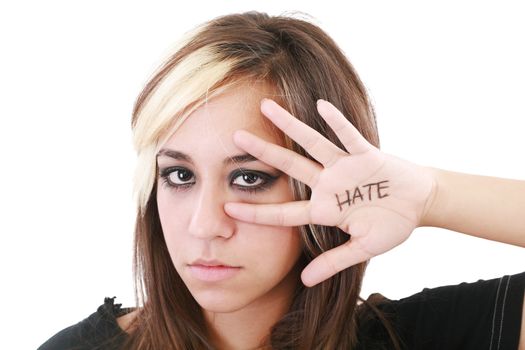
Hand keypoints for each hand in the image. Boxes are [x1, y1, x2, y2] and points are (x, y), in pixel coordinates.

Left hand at [224, 98, 435, 286]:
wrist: (419, 203)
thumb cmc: (390, 225)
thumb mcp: (362, 249)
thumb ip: (334, 261)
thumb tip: (305, 280)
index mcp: (325, 210)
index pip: (284, 212)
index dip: (257, 212)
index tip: (228, 209)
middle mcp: (328, 185)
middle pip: (289, 166)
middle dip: (263, 153)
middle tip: (234, 137)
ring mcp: (345, 168)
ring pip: (312, 144)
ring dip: (291, 126)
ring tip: (266, 106)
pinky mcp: (366, 155)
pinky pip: (349, 137)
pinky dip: (337, 123)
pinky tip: (320, 106)